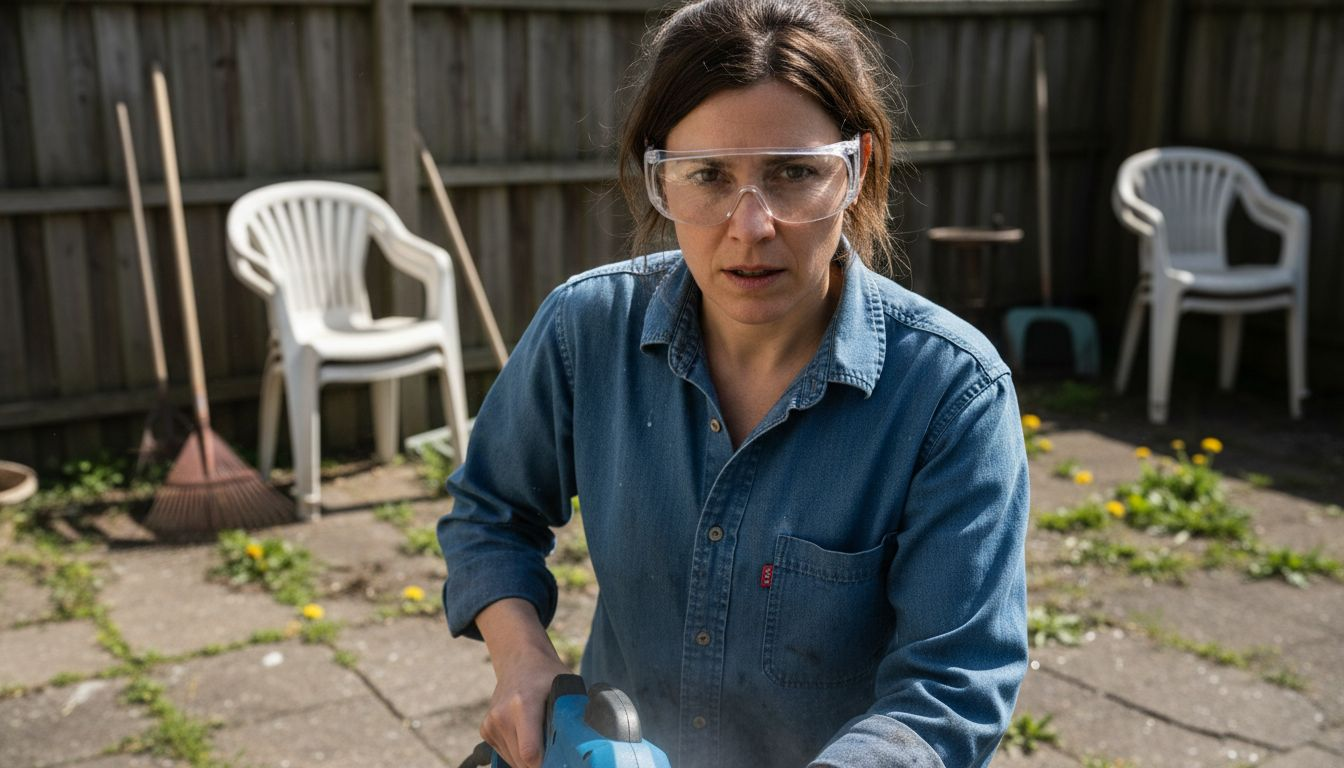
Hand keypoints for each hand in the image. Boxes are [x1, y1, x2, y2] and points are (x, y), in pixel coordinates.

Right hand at [476, 599, 574, 767]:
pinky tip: (526, 733)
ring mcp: (491, 723)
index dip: (547, 762)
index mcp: (523, 704)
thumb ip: (574, 714)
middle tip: (555, 748)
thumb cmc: (548, 675)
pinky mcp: (486, 729)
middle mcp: (502, 715)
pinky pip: (505, 754)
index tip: (560, 758)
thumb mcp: (567, 687)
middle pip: (522, 761)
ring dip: (528, 758)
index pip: (530, 753)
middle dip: (541, 761)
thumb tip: (590, 739)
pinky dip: (517, 752)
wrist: (519, 660)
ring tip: (540, 735)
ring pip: (513, 761)